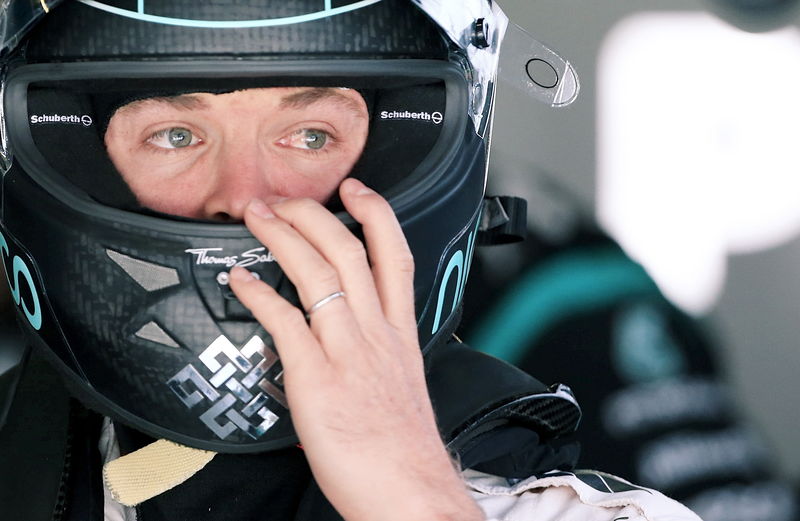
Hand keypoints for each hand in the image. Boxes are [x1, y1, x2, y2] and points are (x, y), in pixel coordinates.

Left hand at [228, 178, 483, 520]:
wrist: (408, 490)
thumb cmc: (402, 445)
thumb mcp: (403, 382)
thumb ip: (381, 348)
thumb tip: (359, 333)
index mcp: (400, 332)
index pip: (394, 255)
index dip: (376, 213)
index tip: (356, 190)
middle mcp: (376, 332)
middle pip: (348, 250)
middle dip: (314, 213)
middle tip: (285, 197)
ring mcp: (347, 351)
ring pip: (317, 272)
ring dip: (282, 236)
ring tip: (258, 217)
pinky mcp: (316, 378)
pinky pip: (284, 320)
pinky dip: (257, 293)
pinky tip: (238, 280)